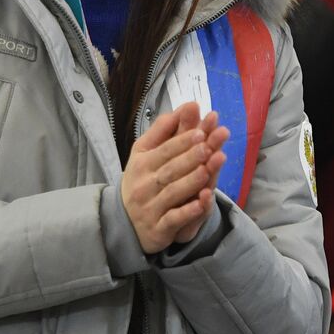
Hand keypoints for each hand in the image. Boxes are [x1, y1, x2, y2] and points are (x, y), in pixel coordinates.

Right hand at [121, 102, 229, 253]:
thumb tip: (184, 105)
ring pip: (173, 193)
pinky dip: (188, 211)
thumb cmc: (141, 180)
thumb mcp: (144, 153)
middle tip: (207, 146)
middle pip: (170, 170)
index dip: (182, 141)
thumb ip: (163, 130)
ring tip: (208, 169)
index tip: (200, 131)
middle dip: (189, 158)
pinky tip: (203, 202)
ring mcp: (151, 207)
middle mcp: (144, 185)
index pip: (164, 150)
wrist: (124, 221)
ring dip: (191, 181)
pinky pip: (174, 219)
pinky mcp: (158, 228)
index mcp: (142, 163)